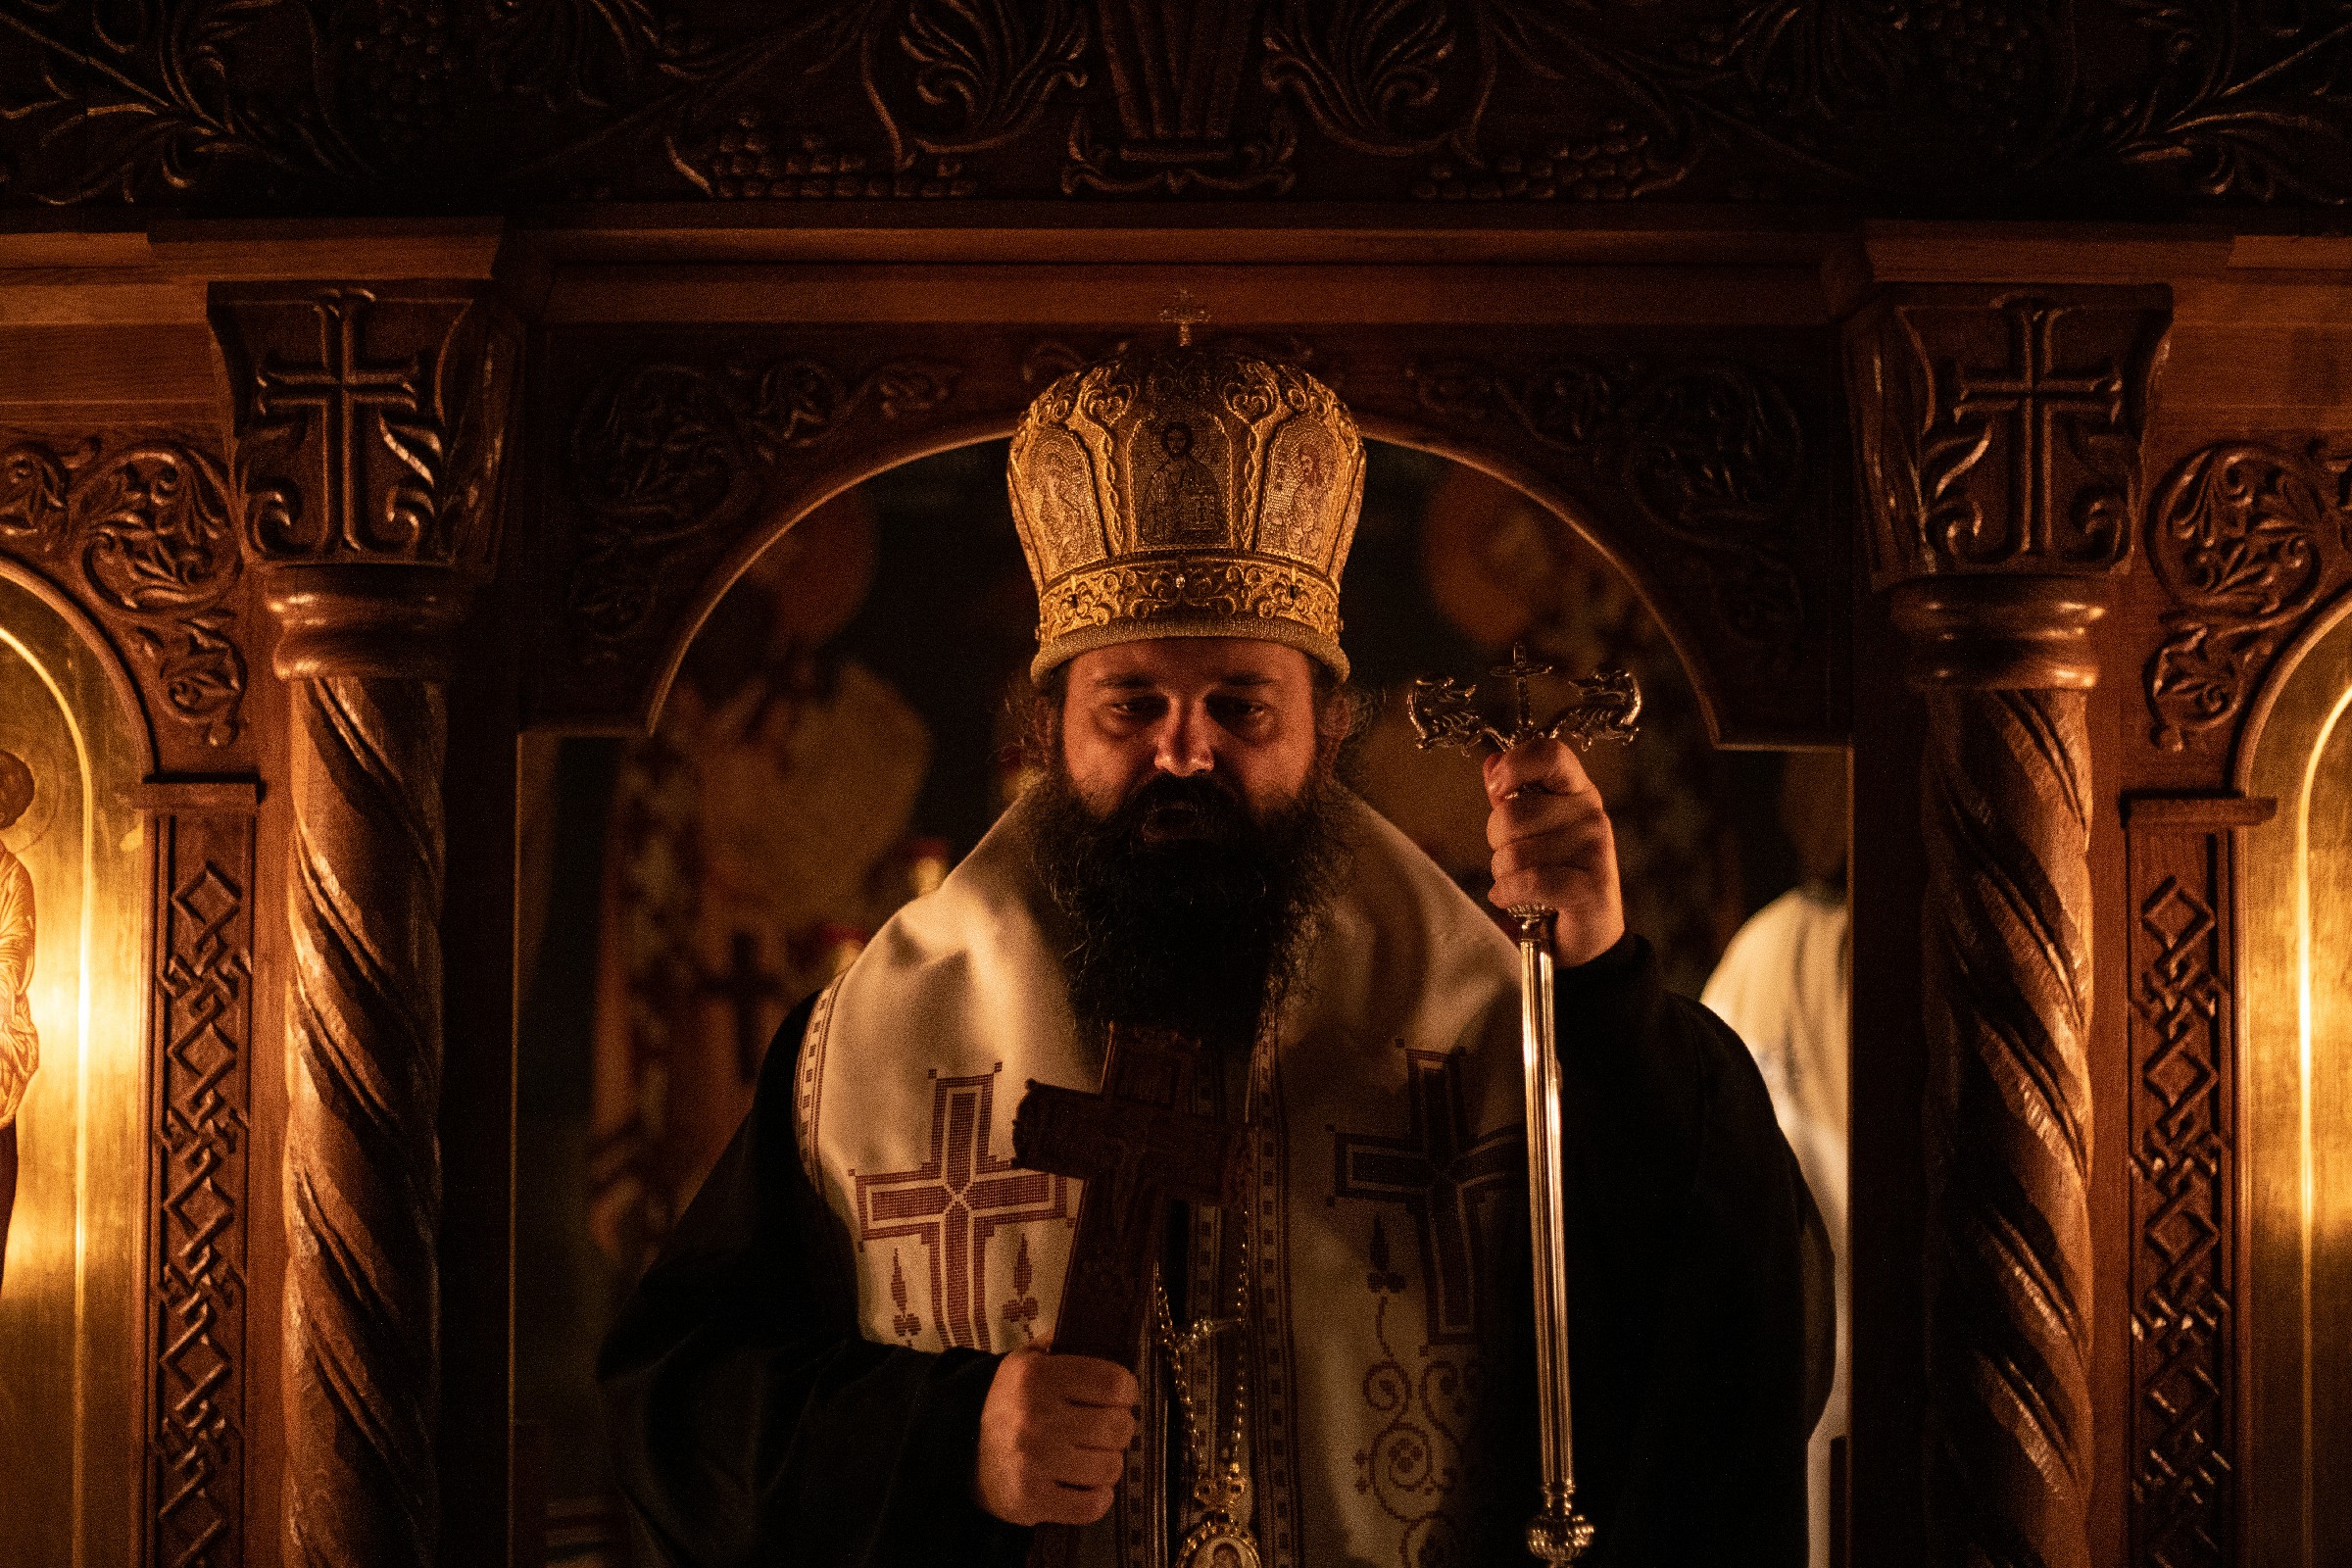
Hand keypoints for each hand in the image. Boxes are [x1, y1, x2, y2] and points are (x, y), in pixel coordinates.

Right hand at [971, 1343, 1139, 1526]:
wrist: (957, 1452)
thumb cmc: (1006, 1404)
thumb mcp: (1024, 1363)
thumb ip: (1061, 1346)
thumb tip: (1096, 1331)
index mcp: (1037, 1377)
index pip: (1115, 1384)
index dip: (1126, 1392)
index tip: (1118, 1399)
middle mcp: (1035, 1418)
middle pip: (1119, 1427)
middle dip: (1119, 1429)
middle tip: (1103, 1430)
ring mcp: (1033, 1463)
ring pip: (1110, 1467)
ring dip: (1107, 1464)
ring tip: (1090, 1457)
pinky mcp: (1031, 1501)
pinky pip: (1093, 1505)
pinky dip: (1097, 1498)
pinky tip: (1084, 1485)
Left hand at [1485, 737, 1625, 967]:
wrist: (1585, 933)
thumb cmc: (1554, 874)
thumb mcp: (1532, 830)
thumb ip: (1512, 797)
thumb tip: (1491, 763)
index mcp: (1577, 791)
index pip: (1550, 754)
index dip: (1515, 764)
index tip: (1497, 787)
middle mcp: (1590, 814)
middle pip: (1512, 814)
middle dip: (1497, 843)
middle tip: (1515, 858)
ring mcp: (1594, 850)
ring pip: (1514, 854)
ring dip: (1503, 875)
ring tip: (1521, 883)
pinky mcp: (1591, 886)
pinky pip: (1528, 881)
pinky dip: (1509, 894)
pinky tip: (1512, 899)